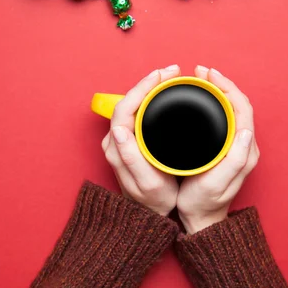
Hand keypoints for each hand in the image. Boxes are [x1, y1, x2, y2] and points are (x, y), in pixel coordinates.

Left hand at [102, 65, 180, 215]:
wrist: (149, 215)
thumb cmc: (152, 201)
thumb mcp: (146, 183)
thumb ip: (131, 157)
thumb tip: (118, 129)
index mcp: (117, 146)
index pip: (126, 106)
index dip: (143, 87)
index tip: (162, 75)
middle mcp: (115, 140)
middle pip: (129, 100)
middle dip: (149, 82)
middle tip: (172, 72)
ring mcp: (121, 140)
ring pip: (133, 104)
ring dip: (150, 88)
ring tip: (170, 78)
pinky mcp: (130, 141)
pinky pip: (138, 112)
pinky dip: (150, 99)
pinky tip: (164, 94)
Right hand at [177, 66, 259, 233]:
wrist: (201, 219)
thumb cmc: (204, 202)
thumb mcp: (216, 183)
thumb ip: (234, 159)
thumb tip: (245, 130)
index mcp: (244, 151)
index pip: (242, 108)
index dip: (227, 87)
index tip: (208, 75)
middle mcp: (244, 146)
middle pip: (239, 104)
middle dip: (222, 84)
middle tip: (201, 72)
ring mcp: (236, 146)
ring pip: (232, 109)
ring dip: (219, 91)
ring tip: (201, 80)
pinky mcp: (227, 148)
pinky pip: (225, 117)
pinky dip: (215, 102)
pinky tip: (201, 99)